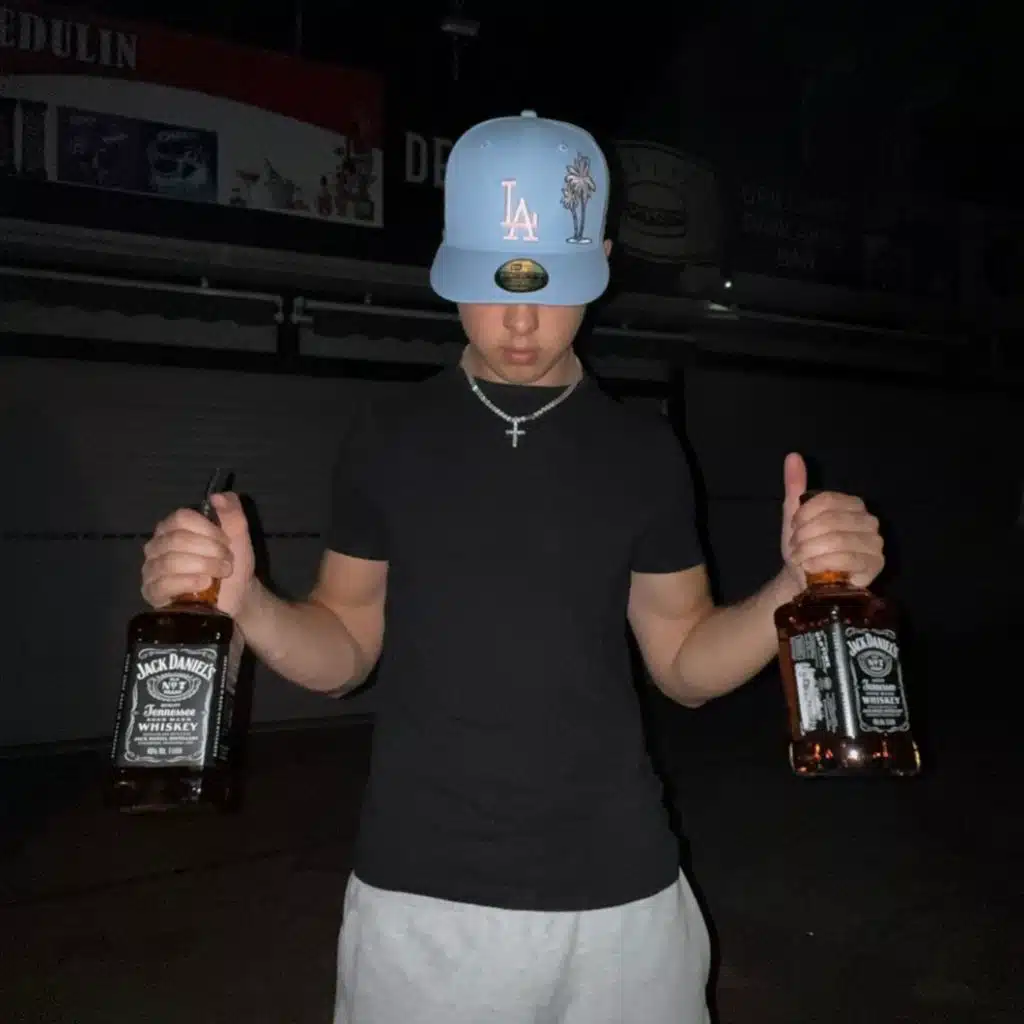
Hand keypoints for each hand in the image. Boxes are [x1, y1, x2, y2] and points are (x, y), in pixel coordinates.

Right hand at [141, 492, 254, 615]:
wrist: (237, 596)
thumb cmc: (231, 563)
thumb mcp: (238, 536)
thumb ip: (232, 514)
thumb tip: (218, 496)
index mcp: (173, 527)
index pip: (181, 518)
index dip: (207, 529)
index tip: (227, 542)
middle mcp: (157, 545)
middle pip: (176, 540)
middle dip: (209, 551)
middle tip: (227, 561)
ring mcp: (151, 569)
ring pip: (170, 562)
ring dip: (203, 567)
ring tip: (220, 574)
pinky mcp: (152, 592)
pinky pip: (163, 584)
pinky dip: (188, 582)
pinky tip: (205, 584)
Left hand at [781, 452, 884, 588]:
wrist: (806, 578)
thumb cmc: (804, 546)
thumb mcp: (794, 514)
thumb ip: (795, 485)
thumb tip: (792, 456)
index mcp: (852, 504)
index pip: (826, 501)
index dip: (802, 516)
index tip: (792, 528)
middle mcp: (869, 520)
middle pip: (830, 521)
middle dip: (804, 537)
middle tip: (796, 547)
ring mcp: (875, 542)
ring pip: (837, 540)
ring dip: (810, 551)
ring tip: (802, 559)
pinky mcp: (875, 564)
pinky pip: (846, 559)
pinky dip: (822, 563)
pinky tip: (812, 567)